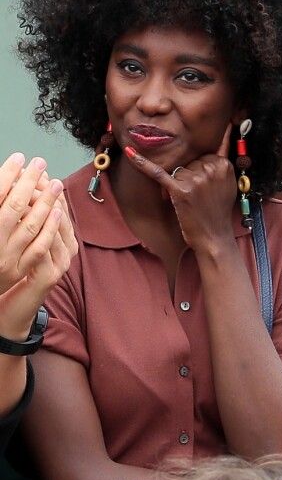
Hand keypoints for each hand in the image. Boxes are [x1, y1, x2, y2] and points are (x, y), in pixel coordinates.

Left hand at [0, 153, 77, 337]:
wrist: (16, 307)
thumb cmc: (19, 273)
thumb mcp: (25, 244)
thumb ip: (30, 222)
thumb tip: (25, 194)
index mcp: (63, 240)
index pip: (60, 209)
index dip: (49, 190)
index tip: (37, 171)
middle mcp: (67, 251)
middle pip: (60, 216)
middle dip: (48, 193)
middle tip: (37, 173)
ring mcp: (61, 263)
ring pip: (55, 230)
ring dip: (43, 209)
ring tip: (30, 191)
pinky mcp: (50, 275)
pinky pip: (44, 249)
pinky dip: (37, 232)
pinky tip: (28, 219)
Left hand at [125, 125, 236, 251]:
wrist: (214, 238)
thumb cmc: (218, 213)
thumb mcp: (228, 184)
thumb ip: (221, 161)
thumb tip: (224, 129)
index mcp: (224, 164)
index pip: (202, 155)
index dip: (200, 171)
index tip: (207, 188)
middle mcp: (211, 169)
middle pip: (189, 161)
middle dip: (190, 177)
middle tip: (201, 197)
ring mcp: (196, 179)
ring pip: (177, 169)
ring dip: (179, 184)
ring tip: (193, 201)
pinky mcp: (180, 190)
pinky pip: (158, 173)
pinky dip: (142, 163)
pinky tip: (130, 152)